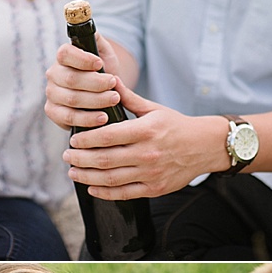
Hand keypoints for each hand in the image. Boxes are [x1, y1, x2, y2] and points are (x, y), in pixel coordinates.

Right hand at [45, 38, 123, 129]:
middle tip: (114, 85)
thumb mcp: (103, 52)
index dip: (83, 59)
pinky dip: (88, 119)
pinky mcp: (53, 112)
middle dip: (96, 83)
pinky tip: (103, 117)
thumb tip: (91, 31)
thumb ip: (97, 40)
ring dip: (96, 101)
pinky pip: (69, 118)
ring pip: (72, 99)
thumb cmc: (103, 71)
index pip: (65, 54)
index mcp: (63, 57)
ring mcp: (52, 94)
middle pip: (71, 79)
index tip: (100, 64)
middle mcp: (53, 74)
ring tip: (114, 100)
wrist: (101, 92)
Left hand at [64, 83, 230, 198]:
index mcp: (146, 130)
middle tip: (67, 156)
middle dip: (80, 158)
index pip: (107, 136)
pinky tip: (92, 187)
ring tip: (73, 171)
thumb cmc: (176, 125)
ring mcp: (151, 173)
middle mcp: (148, 153)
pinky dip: (105, 192)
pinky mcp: (154, 188)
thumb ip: (128, 97)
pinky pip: (124, 193)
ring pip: (111, 179)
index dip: (86, 140)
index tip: (73, 140)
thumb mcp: (153, 108)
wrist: (204, 147)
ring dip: (87, 176)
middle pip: (105, 159)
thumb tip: (107, 79)